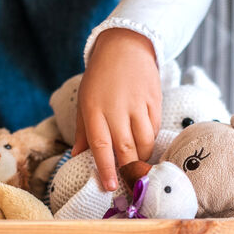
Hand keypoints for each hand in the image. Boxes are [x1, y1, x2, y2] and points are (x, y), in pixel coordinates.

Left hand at [73, 28, 160, 190]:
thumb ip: (84, 131)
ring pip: (144, 141)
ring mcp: (138, 104)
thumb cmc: (101, 77)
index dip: (105, 169)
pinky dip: (151, 140)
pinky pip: (155, 128)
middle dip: (128, 170)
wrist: (126, 46)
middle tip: (130, 185)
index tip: (109, 187)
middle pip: (125, 147)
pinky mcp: (155, 100)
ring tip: (138, 165)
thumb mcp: (85, 101)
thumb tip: (78, 156)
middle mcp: (116, 108)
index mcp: (94, 110)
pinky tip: (145, 144)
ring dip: (142, 158)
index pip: (100, 146)